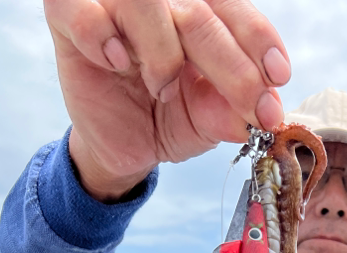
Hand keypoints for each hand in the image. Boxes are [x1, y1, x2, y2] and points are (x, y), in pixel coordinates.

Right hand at [44, 0, 291, 199]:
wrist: (119, 144)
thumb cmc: (165, 117)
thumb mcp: (205, 120)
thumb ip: (229, 111)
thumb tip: (256, 116)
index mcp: (199, 9)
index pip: (233, 10)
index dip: (258, 39)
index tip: (278, 77)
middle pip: (200, 15)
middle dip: (233, 68)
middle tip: (252, 108)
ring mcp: (113, 2)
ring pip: (146, 3)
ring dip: (164, 55)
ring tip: (162, 88)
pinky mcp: (69, 16)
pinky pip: (86, 12)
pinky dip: (103, 37)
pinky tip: (116, 61)